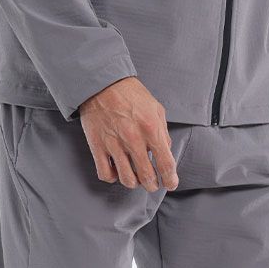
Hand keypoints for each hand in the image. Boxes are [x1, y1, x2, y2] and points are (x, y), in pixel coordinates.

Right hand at [79, 76, 178, 192]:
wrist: (102, 82)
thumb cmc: (131, 94)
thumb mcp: (156, 107)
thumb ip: (163, 131)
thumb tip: (165, 151)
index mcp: (151, 128)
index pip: (165, 164)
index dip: (171, 179)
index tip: (170, 183)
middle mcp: (133, 139)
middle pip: (146, 177)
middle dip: (152, 185)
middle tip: (153, 183)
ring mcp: (114, 144)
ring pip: (126, 180)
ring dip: (134, 183)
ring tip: (136, 178)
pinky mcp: (97, 146)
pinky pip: (105, 174)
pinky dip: (113, 178)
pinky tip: (117, 171)